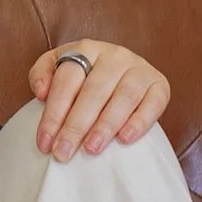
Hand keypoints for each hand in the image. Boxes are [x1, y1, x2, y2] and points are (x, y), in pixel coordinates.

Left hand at [28, 39, 169, 161]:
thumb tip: (41, 93)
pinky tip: (125, 139)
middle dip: (75, 125)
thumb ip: (41, 74)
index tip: (44, 143)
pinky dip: (139, 122)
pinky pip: (153, 103)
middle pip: (93, 91)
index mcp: (86, 49)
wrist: (123, 72)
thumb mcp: (58, 66)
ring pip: (123, 97)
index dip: (53, 113)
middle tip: (63, 152)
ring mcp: (139, 69)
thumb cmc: (85, 76)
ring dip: (105, 125)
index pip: (67, 81)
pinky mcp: (160, 84)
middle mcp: (115, 56)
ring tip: (91, 149)